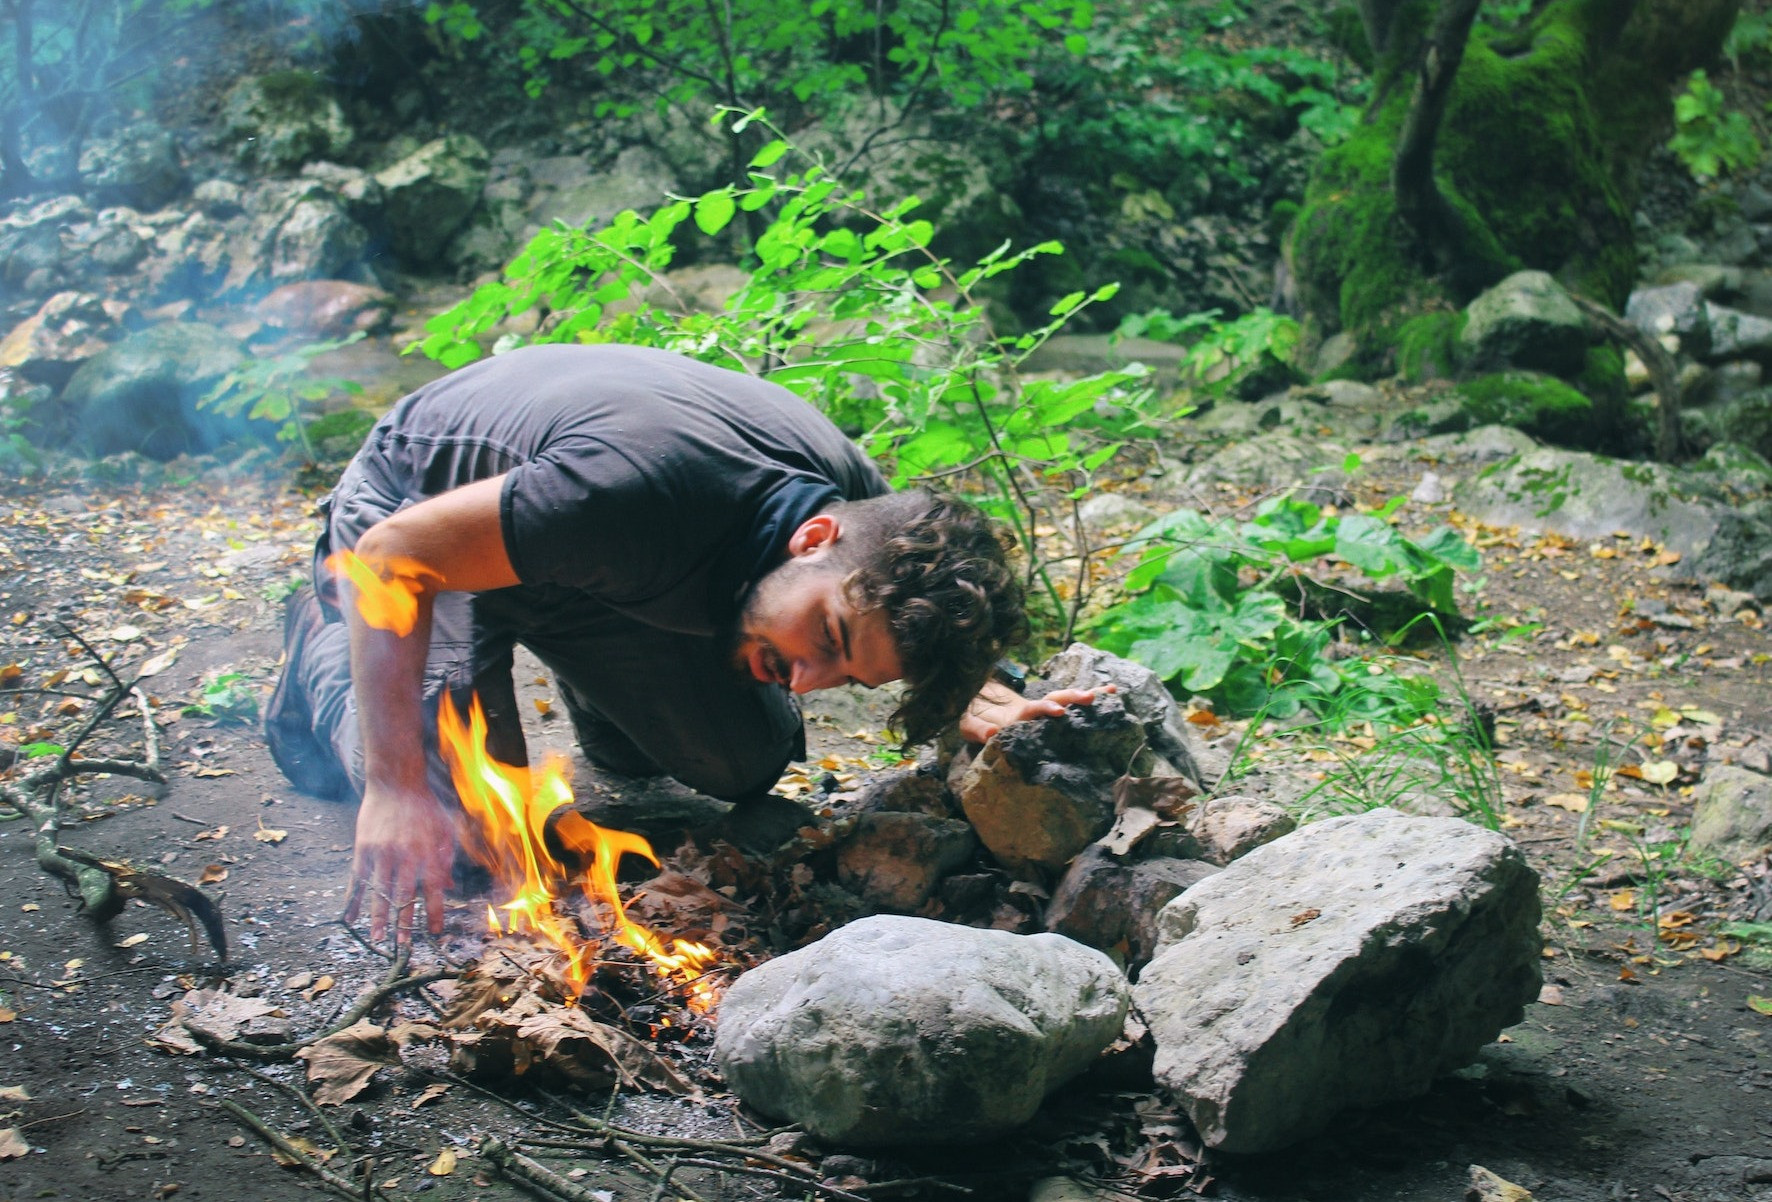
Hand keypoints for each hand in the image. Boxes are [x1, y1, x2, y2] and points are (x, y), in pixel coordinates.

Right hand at [343, 784, 456, 945]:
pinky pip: (357, 879)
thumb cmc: (424, 807)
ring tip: (377, 938)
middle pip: (405, 894)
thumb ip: (446, 858)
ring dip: (379, 917)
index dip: (435, 911)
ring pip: (380, 891)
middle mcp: (405, 854)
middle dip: (405, 922)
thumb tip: (450, 887)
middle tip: (404, 945)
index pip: (433, 888)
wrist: (395, 782)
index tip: (435, 933)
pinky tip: (350, 918)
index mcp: (428, 851)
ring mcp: (381, 852)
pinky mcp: (363, 848)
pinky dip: (354, 900)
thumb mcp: (444, 829)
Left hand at [959, 682, 1116, 743]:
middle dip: (1073, 696)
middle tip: (1092, 696)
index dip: (1046, 708)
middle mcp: (1032, 709)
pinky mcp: (1044, 717)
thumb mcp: (969, 725)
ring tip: (1110, 690)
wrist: (975, 711)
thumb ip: (979, 729)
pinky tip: (1110, 693)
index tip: (1059, 711)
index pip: (1034, 708)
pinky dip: (1087, 701)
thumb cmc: (972, 720)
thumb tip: (994, 735)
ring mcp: (1040, 711)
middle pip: (1055, 697)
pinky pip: (1067, 707)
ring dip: (1084, 694)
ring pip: (1065, 699)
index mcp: (1016, 712)